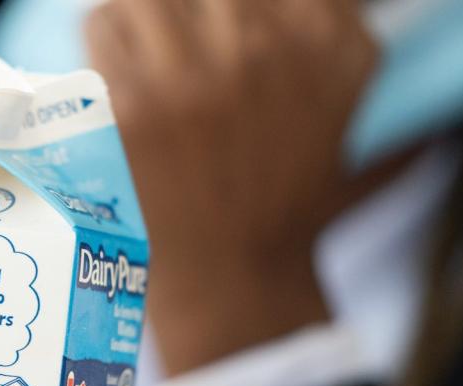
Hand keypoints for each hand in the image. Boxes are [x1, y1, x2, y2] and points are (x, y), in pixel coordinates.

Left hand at [86, 0, 378, 374]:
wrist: (235, 282)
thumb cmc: (289, 206)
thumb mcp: (350, 121)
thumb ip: (352, 51)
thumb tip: (362, 12)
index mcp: (322, 39)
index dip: (235, 11)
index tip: (223, 33)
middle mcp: (258, 44)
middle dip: (187, 15)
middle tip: (179, 51)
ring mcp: (189, 75)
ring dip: (137, 21)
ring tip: (141, 61)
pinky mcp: (131, 105)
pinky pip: (100, 27)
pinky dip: (104, 47)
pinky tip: (118, 84)